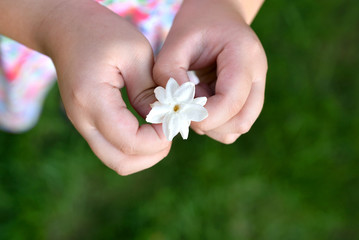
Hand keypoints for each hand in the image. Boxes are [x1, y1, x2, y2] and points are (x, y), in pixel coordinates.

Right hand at [45, 1, 170, 174]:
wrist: (65, 29)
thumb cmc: (102, 33)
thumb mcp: (135, 53)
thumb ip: (150, 91)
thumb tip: (165, 120)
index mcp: (93, 100)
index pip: (130, 143)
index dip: (159, 139)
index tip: (174, 118)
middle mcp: (82, 119)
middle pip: (122, 162)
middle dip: (154, 153)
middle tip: (171, 129)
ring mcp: (82, 125)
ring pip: (117, 160)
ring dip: (145, 153)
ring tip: (162, 129)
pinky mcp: (88, 124)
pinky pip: (113, 148)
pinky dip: (135, 147)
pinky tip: (149, 127)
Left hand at [153, 0, 267, 143]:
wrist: (218, 13)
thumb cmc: (197, 23)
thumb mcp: (177, 40)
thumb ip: (169, 72)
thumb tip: (174, 107)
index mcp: (244, 55)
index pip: (232, 101)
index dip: (204, 116)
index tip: (179, 111)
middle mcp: (258, 74)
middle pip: (241, 121)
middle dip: (208, 124)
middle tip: (185, 107)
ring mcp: (256, 87)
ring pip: (239, 126)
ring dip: (212, 125)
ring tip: (193, 101)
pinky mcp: (248, 96)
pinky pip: (234, 122)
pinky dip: (215, 122)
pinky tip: (201, 102)